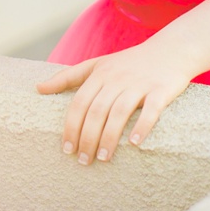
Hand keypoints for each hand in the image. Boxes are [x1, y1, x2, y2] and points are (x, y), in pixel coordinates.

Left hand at [36, 41, 191, 164]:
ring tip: (103, 158)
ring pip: (119, 112)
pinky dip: (142, 126)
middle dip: (87, 137)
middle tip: (83, 160)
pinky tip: (134, 143)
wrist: (170, 50)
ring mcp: (139, 84)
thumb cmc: (128, 63)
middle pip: (96, 111)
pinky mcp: (161, 90)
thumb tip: (38, 88)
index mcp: (99, 74)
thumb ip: (67, 77)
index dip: (71, 127)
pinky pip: (151, 110)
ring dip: (109, 137)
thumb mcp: (96, 65)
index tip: (66, 149)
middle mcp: (117, 79)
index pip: (79, 103)